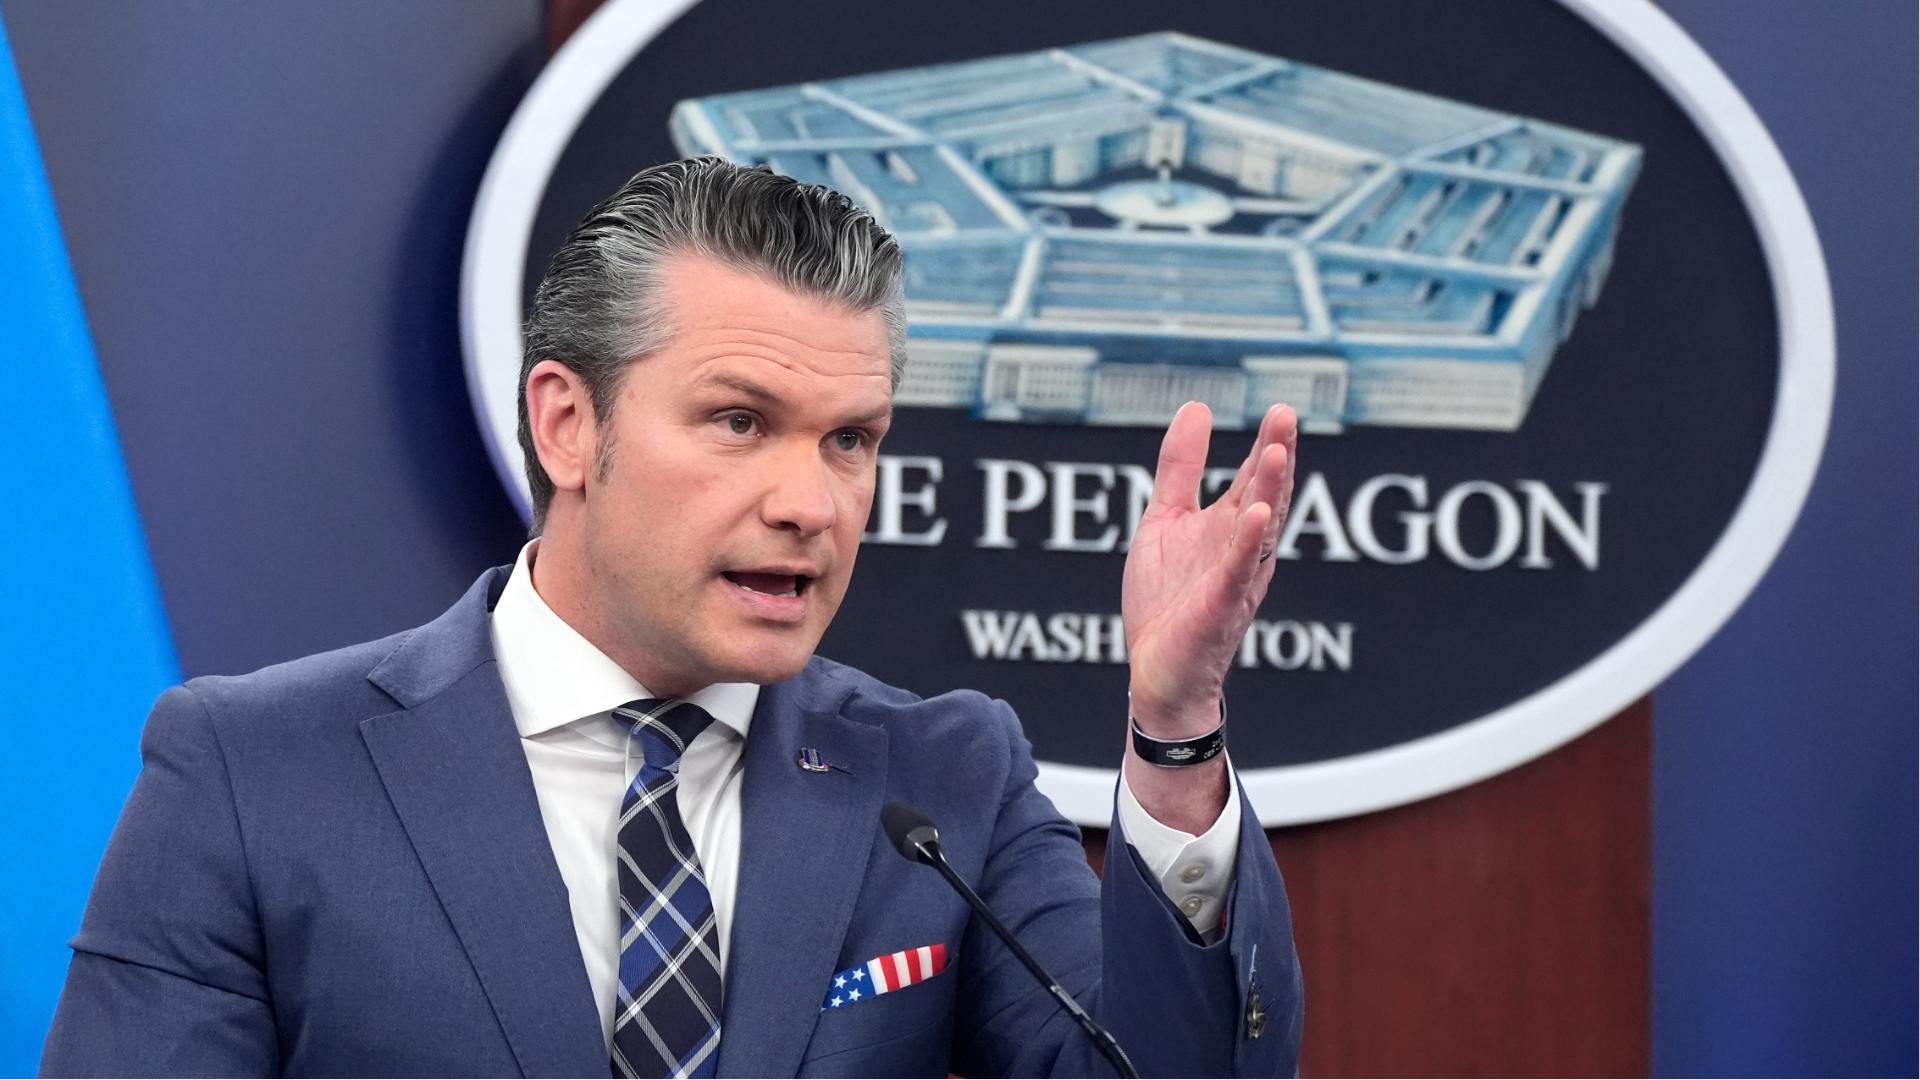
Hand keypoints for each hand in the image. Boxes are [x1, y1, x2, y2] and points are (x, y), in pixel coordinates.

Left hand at [1123, 402, 1297, 738]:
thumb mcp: (1166, 519)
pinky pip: (1238, 572)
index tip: (1279, 409)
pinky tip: (1258, 515)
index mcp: (1230, 527)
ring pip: (1260, 530)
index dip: (1267, 445)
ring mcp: (1234, 578)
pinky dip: (1248, 543)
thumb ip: (1181, 468)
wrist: (1156, 672)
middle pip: (1266, 496)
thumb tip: (1198, 406)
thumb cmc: (1167, 601)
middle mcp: (1241, 549)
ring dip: (1271, 492)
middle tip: (1286, 415)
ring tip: (1277, 452)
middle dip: (1277, 457)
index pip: (1254, 479)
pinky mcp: (1220, 607)